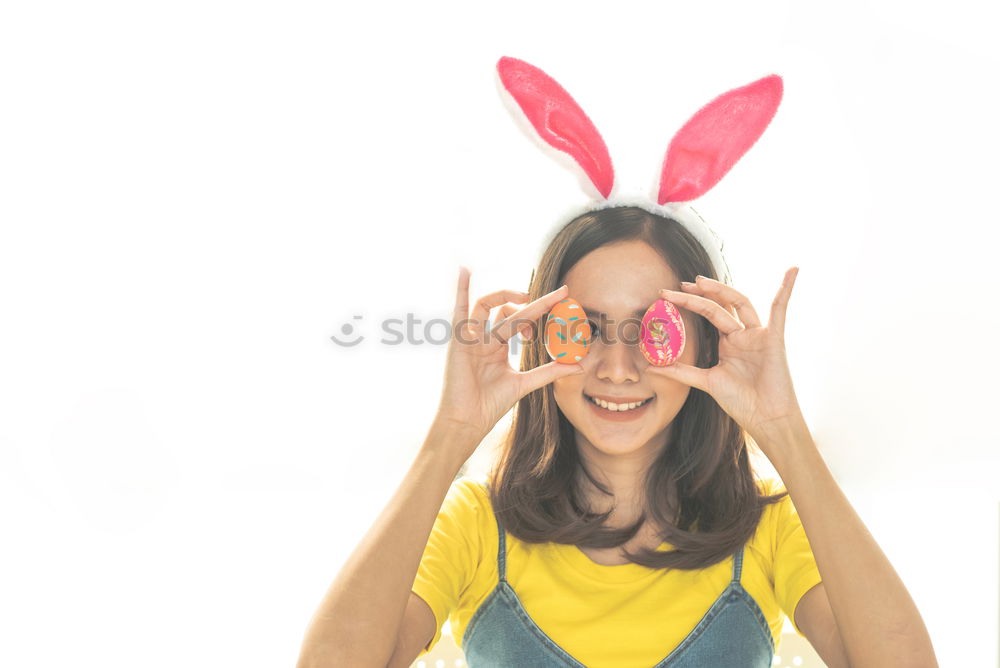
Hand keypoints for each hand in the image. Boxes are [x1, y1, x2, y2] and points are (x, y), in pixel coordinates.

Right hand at [433, 266, 584, 452]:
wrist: (468, 421)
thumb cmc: (490, 404)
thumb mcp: (525, 384)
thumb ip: (550, 372)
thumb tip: (579, 365)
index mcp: (498, 347)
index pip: (521, 319)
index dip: (542, 307)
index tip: (565, 297)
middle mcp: (484, 338)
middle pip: (507, 309)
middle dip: (531, 303)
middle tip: (554, 301)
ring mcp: (471, 337)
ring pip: (486, 305)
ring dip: (506, 296)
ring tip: (527, 298)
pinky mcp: (459, 340)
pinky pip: (459, 310)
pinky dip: (461, 288)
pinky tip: (465, 270)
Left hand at [647, 268, 803, 454]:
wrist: (766, 419)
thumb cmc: (741, 402)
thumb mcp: (706, 382)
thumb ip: (681, 372)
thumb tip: (651, 368)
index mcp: (729, 343)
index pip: (708, 314)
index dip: (690, 303)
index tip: (666, 295)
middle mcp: (743, 335)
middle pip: (720, 306)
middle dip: (699, 294)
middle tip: (678, 285)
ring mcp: (758, 335)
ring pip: (740, 304)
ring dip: (721, 290)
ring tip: (700, 281)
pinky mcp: (774, 339)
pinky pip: (781, 310)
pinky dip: (786, 289)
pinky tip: (791, 271)